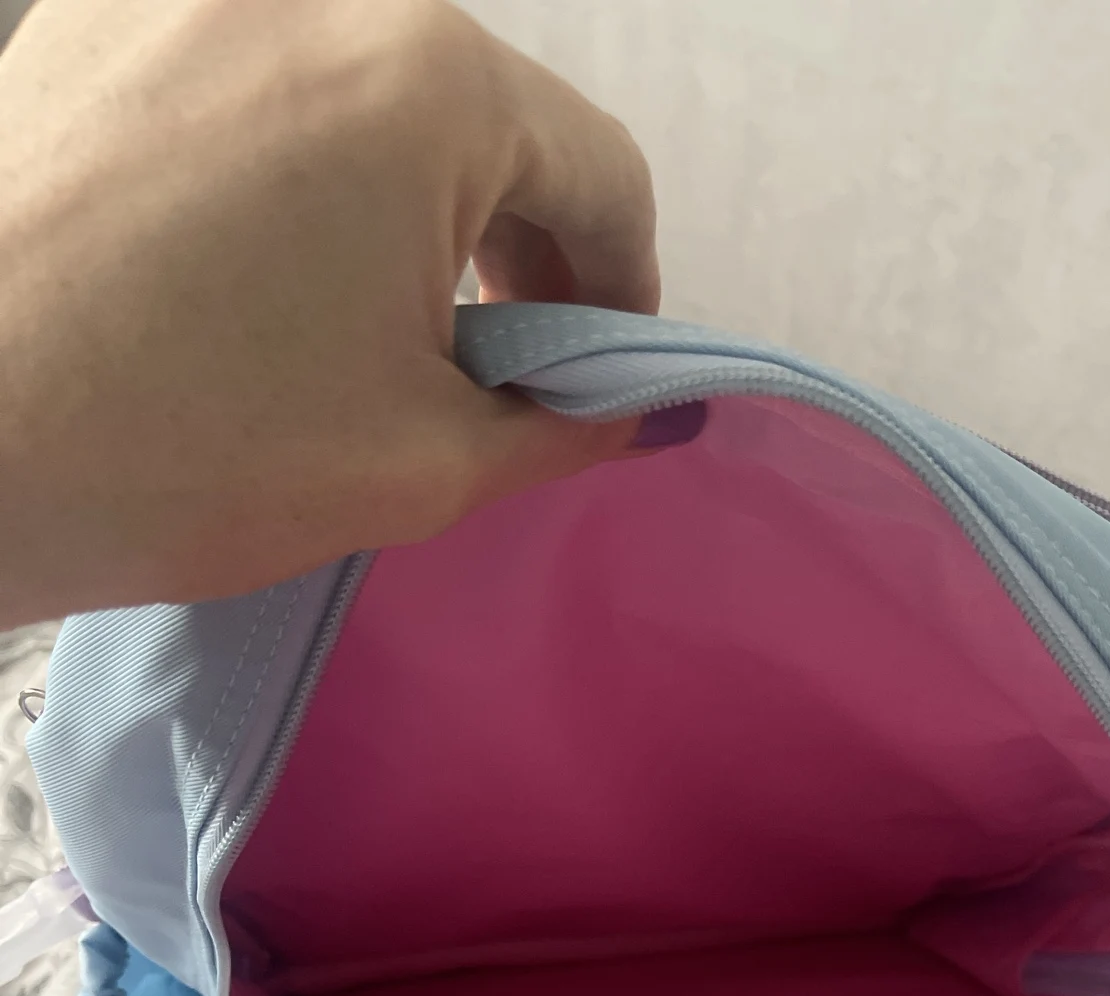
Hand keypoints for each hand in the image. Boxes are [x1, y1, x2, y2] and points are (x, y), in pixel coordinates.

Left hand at [0, 0, 659, 624]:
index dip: (623, 292)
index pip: (598, 170)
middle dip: (511, 244)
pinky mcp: (97, 13)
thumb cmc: (189, 452)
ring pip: (365, 93)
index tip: (596, 377)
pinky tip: (253, 269)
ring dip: (403, 201)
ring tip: (361, 321)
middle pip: (482, 116)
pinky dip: (295, 165)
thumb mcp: (420, 462)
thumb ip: (561, 425)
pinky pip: (255, 78)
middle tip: (486, 364)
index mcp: (425, 77)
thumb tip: (636, 409)